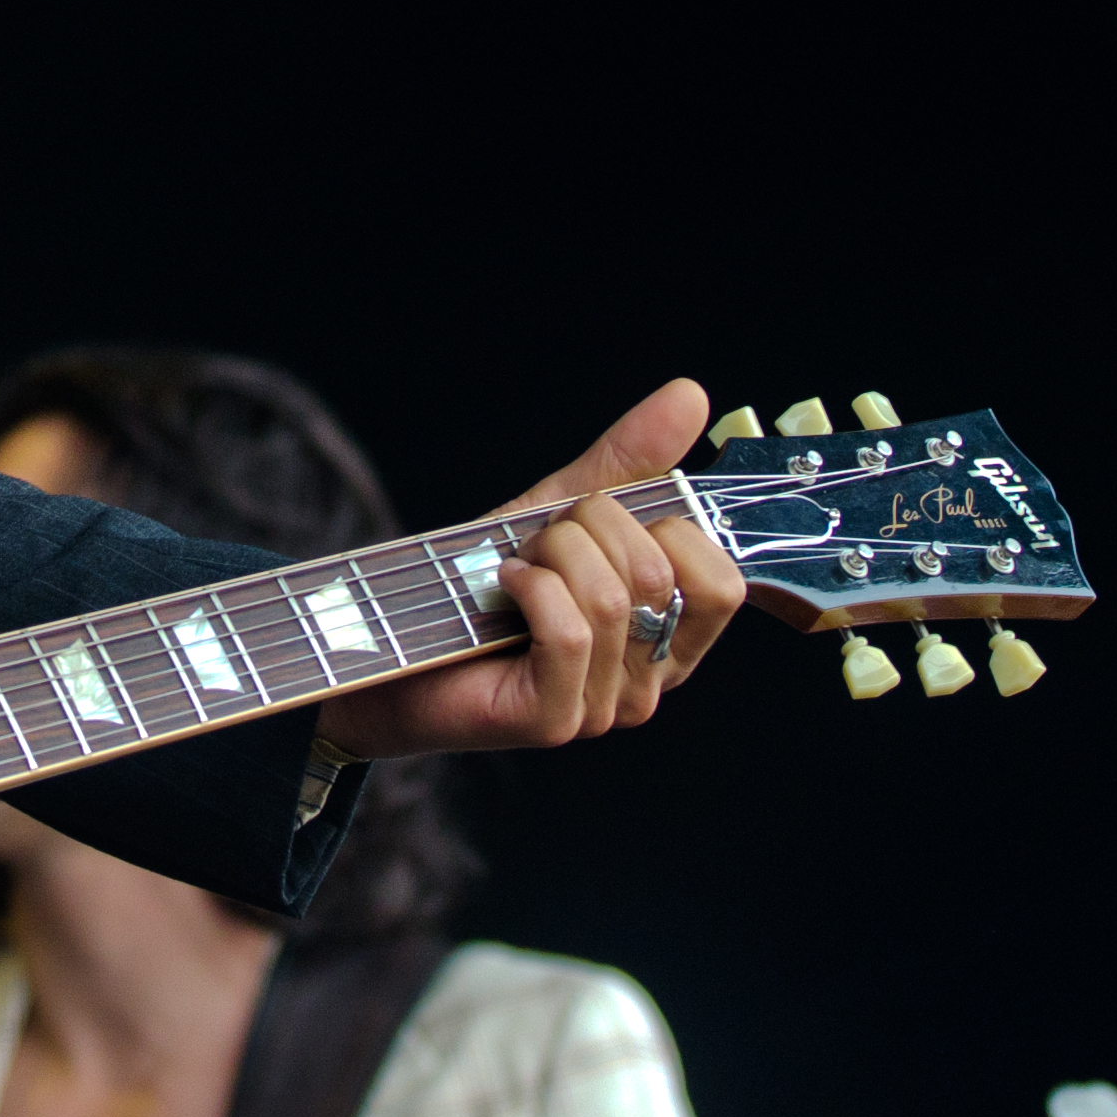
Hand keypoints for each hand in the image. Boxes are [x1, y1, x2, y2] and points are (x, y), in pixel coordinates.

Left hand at [317, 382, 741, 760]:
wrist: (392, 637)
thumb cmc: (483, 581)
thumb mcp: (562, 509)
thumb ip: (630, 461)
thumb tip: (692, 395)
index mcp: (669, 636)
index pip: (723, 582)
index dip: (666, 530)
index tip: (603, 522)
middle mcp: (650, 681)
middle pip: (659, 575)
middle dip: (587, 530)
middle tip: (541, 545)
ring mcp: (606, 708)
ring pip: (613, 599)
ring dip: (550, 556)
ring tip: (515, 565)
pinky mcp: (556, 721)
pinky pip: (572, 632)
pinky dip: (529, 588)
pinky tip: (501, 587)